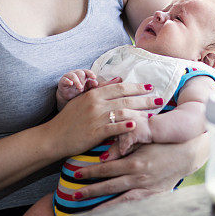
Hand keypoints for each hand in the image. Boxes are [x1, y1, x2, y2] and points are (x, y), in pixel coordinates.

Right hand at [42, 79, 158, 158]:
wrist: (54, 137)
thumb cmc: (69, 119)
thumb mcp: (82, 99)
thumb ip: (100, 88)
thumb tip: (118, 79)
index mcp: (94, 94)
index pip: (120, 87)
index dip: (136, 86)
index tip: (150, 86)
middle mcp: (96, 103)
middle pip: (126, 99)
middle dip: (145, 98)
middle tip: (160, 98)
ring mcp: (95, 118)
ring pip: (123, 112)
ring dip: (140, 112)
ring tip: (154, 114)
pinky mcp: (94, 132)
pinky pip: (113, 128)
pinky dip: (125, 126)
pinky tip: (136, 125)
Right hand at [56, 69, 97, 109]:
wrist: (67, 97)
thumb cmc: (77, 91)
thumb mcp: (85, 89)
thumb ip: (91, 85)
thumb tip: (96, 83)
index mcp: (82, 74)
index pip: (87, 71)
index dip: (90, 73)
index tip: (94, 77)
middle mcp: (75, 73)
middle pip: (80, 72)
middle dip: (83, 80)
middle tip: (83, 88)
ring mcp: (68, 76)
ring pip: (73, 75)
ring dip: (77, 81)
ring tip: (80, 88)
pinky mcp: (62, 80)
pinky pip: (65, 79)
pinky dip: (68, 81)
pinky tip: (71, 83)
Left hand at [73, 136, 207, 205]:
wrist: (186, 153)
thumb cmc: (162, 144)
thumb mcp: (143, 141)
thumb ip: (123, 146)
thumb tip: (103, 154)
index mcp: (134, 163)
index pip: (107, 169)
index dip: (90, 172)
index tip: (76, 174)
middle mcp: (139, 179)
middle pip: (109, 187)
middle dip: (90, 191)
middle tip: (74, 194)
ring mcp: (147, 190)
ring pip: (121, 201)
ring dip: (103, 206)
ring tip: (89, 212)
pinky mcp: (154, 197)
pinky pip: (135, 206)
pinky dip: (122, 211)